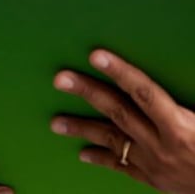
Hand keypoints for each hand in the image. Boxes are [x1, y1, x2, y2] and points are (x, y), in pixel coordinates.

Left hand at [51, 48, 194, 192]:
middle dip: (87, 93)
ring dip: (82, 130)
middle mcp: (162, 146)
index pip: (144, 92)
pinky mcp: (154, 181)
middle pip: (119, 113)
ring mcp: (155, 165)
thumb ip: (193, 92)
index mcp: (181, 127)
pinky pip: (122, 168)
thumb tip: (178, 65)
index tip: (95, 54)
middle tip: (60, 79)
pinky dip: (101, 159)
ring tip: (55, 123)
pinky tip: (81, 153)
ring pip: (112, 142)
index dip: (119, 71)